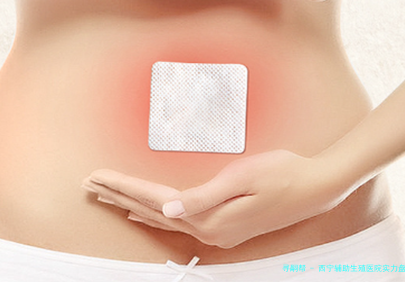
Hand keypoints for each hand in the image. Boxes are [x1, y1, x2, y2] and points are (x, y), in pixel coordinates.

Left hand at [82, 149, 350, 248]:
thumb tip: (168, 211)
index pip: (155, 201)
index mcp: (210, 217)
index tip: (96, 176)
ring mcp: (217, 231)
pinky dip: (156, 215)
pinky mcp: (224, 226)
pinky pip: (179, 222)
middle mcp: (209, 229)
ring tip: (106, 198)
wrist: (316, 187)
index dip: (123, 187)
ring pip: (162, 219)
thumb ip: (204, 197)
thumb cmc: (283, 173)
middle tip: (89, 186)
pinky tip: (148, 213)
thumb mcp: (244, 178)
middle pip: (152, 212)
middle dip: (118, 196)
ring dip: (133, 206)